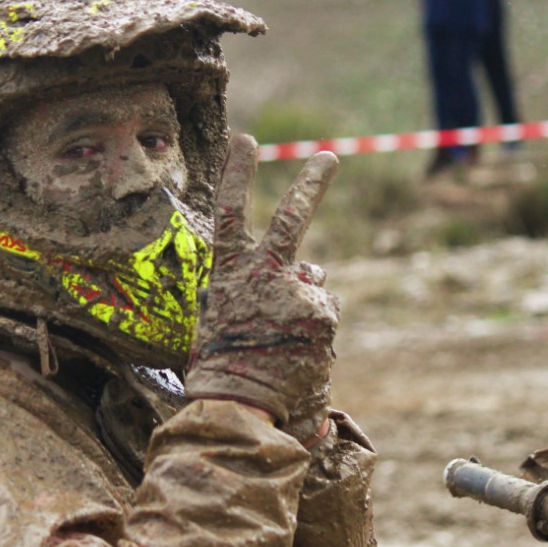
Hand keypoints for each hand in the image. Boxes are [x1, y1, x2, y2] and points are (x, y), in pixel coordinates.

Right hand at [184, 134, 340, 443]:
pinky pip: (325, 309)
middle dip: (312, 183)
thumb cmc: (222, 371)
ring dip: (305, 300)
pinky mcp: (322, 312)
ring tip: (284, 340)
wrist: (241, 408)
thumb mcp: (219, 321)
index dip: (237, 172)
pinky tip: (300, 350)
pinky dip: (317, 327)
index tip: (246, 139)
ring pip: (312, 280)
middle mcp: (264, 274)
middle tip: (329, 157)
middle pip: (292, 217)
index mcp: (229, 274)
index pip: (230, 212)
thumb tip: (301, 270)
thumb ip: (249, 289)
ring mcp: (296, 290)